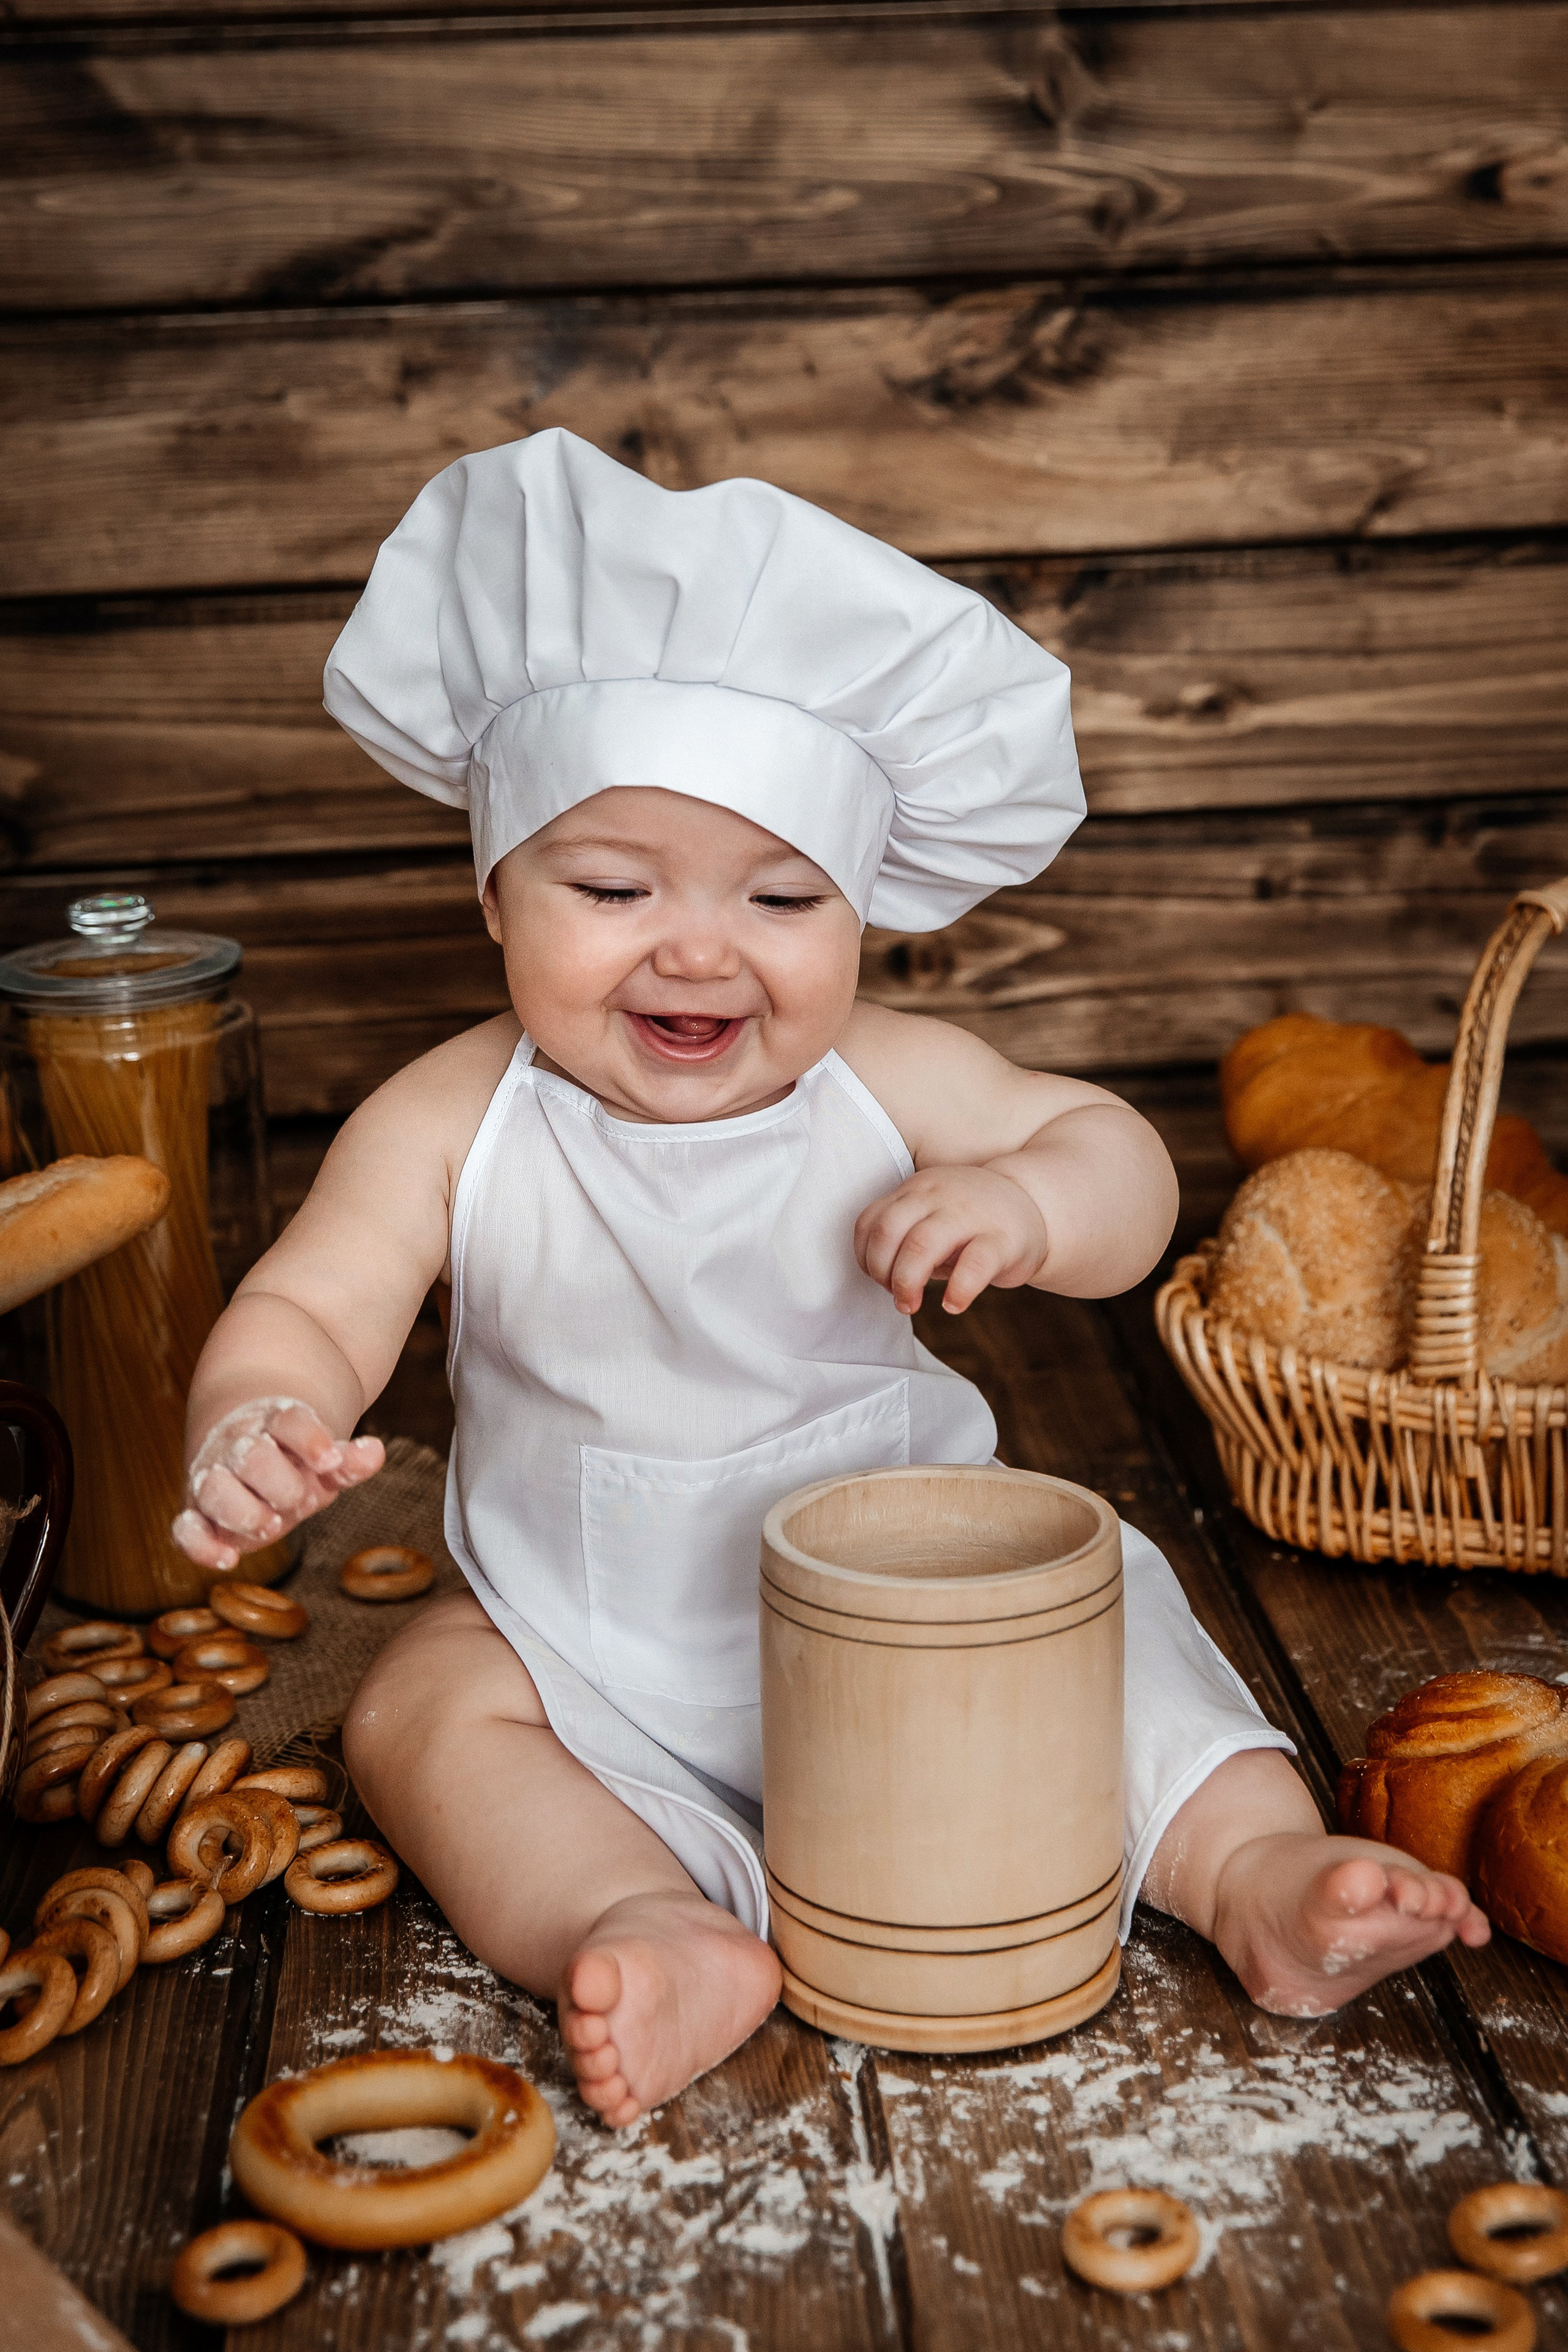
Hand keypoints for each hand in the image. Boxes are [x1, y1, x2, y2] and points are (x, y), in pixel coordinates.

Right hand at [171, 1396, 384, 1569]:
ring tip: (273, 1524)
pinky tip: (229, 1559)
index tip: (330, 1461)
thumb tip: (374, 1452)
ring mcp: (213, 1477)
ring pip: (214, 1488)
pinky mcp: (196, 1513)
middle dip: (281, 1483)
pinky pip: (184, 1529)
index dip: (310, 1440)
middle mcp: (238, 1446)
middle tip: (302, 1501)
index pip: (289, 1421)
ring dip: (244, 1511)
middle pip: (251, 1456)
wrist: (247, 1453)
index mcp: (274, 1423)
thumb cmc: (294, 1461)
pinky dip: (201, 1546)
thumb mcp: (324, 1460)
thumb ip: (348, 1461)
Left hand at [854, 1165, 1047, 1315]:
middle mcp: (939, 1194)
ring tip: (911, 1305)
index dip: (866, 1257)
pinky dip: (957, 1290)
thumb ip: (904, 1234)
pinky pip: (974, 1264)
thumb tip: (882, 1278)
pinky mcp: (1002, 1239)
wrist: (1034, 1205)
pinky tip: (953, 1305)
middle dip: (882, 1272)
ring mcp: (971, 1213)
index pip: (872, 1221)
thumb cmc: (972, 1221)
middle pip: (889, 1231)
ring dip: (907, 1281)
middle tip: (897, 1297)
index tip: (879, 1279)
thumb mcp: (932, 1214)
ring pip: (922, 1243)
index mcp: (917, 1189)